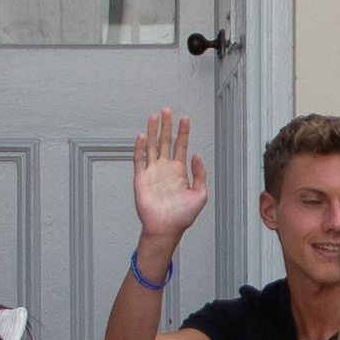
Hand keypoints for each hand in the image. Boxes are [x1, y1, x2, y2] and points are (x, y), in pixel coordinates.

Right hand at [131, 110, 208, 254]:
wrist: (165, 229)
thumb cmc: (182, 216)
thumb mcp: (200, 195)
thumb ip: (200, 174)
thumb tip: (198, 155)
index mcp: (179, 171)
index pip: (181, 146)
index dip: (183, 132)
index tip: (185, 119)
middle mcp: (165, 169)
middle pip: (166, 141)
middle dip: (167, 126)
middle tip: (168, 110)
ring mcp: (152, 172)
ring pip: (152, 146)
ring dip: (153, 132)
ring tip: (154, 117)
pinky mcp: (140, 179)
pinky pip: (139, 160)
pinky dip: (140, 147)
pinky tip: (142, 136)